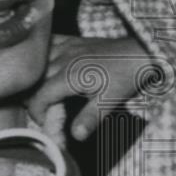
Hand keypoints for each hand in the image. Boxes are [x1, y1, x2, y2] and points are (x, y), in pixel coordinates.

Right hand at [27, 35, 160, 140]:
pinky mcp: (74, 40)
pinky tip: (46, 63)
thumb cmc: (126, 76)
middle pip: (35, 81)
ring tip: (44, 90)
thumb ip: (90, 117)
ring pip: (39, 62)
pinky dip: (43, 54)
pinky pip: (50, 43)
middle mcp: (63, 58)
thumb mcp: (110, 100)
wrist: (141, 51)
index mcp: (69, 75)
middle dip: (35, 98)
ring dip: (37, 77)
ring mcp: (68, 47)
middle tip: (47, 110)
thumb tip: (75, 136)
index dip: (37, 113)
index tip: (46, 122)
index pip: (39, 97)